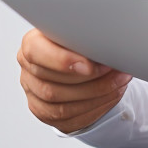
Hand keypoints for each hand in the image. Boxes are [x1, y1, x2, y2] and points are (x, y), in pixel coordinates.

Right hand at [17, 28, 132, 133]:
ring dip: (97, 94)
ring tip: (119, 80)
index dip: (62, 61)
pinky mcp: (47, 113)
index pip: (35, 53)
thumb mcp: (80, 28)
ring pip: (62, 107)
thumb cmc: (80, 38)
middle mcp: (29, 71)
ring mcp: (35, 95)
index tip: (89, 64)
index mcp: (31, 44)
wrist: (81, 57)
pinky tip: (112, 93)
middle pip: (51, 87)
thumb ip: (85, 32)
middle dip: (89, 81)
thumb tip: (109, 37)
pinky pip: (71, 118)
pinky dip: (97, 106)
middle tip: (113, 69)